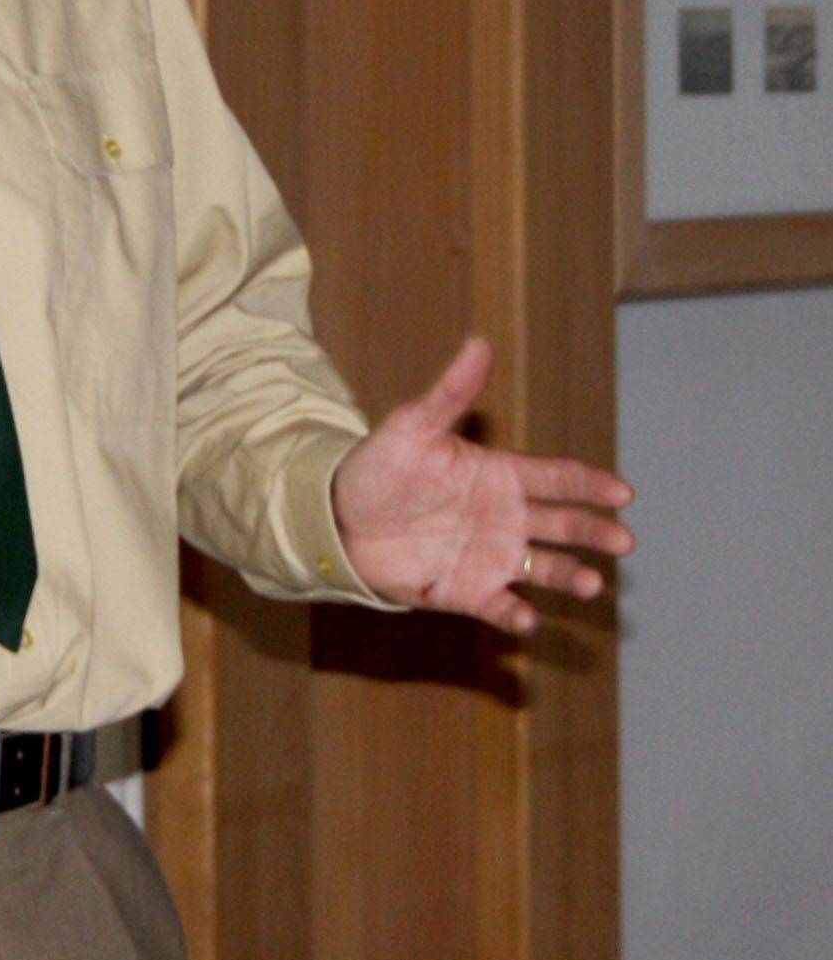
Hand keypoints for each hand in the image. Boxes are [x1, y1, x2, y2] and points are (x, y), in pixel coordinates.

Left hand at [331, 334, 632, 636]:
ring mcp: (489, 556)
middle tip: (622, 540)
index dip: (590, 484)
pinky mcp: (465, 590)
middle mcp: (505, 518)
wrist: (337, 518)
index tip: (622, 492)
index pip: (557, 478)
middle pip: (564, 525)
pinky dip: (514, 613)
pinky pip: (498, 605)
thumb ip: (450, 392)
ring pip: (543, 568)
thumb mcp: (413, 426)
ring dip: (568, 575)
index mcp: (500, 476)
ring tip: (589, 584)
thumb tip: (479, 342)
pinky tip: (525, 617)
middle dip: (595, 531)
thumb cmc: (380, 468)